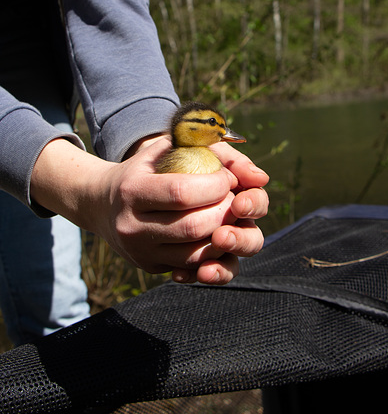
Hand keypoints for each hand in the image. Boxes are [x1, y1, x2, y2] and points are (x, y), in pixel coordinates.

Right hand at [31, 136, 268, 284]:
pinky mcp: (150, 267)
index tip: (227, 178)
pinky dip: (214, 252)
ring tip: (229, 216)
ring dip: (225, 235)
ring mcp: (140, 252)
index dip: (215, 185)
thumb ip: (214, 149)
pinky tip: (218, 233)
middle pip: (194, 226)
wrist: (102, 203)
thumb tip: (260, 177)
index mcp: (133, 190)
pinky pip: (191, 267)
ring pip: (196, 254)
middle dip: (226, 211)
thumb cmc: (146, 168)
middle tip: (234, 199)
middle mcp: (132, 226)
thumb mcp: (169, 146)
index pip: (182, 192)